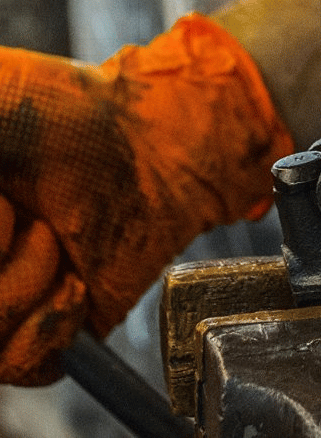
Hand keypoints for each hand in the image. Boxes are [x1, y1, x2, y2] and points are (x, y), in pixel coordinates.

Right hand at [0, 13, 292, 384]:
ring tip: (52, 237)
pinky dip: (51, 324)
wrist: (152, 141)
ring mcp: (0, 297)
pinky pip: (21, 366)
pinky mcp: (43, 330)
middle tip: (22, 216)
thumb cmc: (71, 108)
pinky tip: (74, 281)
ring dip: (21, 286)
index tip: (0, 202)